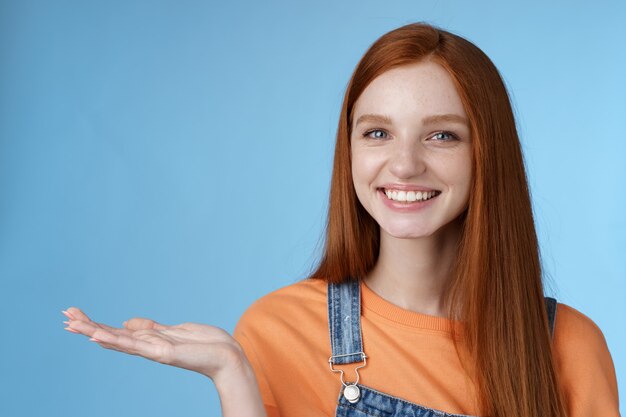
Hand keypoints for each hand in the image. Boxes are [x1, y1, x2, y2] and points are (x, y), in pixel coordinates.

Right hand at [62, 307, 247, 381]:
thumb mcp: (174, 329)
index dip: (96, 324)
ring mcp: (153, 351)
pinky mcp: (163, 353)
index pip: (117, 331)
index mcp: (150, 340)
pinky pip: (136, 345)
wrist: (227, 357)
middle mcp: (148, 347)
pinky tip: (98, 335)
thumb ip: (150, 327)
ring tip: (72, 324)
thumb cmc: (206, 344)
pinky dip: (116, 340)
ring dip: (94, 331)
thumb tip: (127, 322)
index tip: (74, 315)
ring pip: (118, 340)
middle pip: (112, 336)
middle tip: (64, 316)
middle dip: (88, 326)